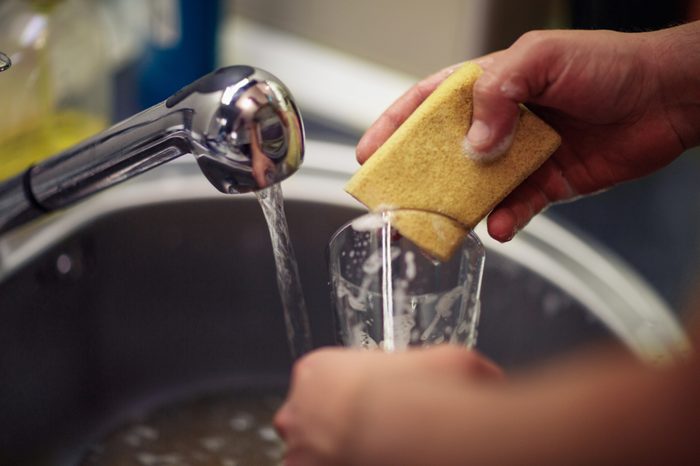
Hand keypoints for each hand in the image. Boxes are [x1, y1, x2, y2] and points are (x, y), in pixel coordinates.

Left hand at [274, 345, 503, 465]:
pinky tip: (369, 462)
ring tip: (374, 455)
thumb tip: (487, 376)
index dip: (357, 396)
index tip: (378, 407)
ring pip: (313, 454)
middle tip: (376, 435)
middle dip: (340, 429)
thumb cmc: (411, 394)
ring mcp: (297, 449)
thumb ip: (462, 367)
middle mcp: (297, 409)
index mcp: (315, 371)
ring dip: (338, 456)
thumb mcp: (446, 360)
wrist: (398, 431)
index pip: (327, 382)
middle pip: (314, 420)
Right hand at [357, 23, 699, 241]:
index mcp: (488, 85)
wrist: (666, 99)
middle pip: (443, 152)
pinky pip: (514, 208)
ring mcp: (519, 156)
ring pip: (473, 187)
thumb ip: (500, 93)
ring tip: (439, 225)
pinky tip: (498, 226)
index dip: (395, 127)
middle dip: (416, 177)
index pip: (427, 105)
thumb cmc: (609, 64)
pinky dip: (503, 220)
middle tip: (393, 201)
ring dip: (456, 207)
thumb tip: (474, 144)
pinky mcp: (544, 184)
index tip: (371, 153)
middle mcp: (498, 122)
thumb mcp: (543, 58)